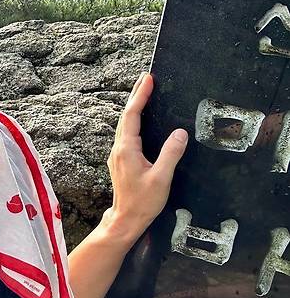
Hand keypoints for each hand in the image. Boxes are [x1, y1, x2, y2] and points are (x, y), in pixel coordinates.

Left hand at [104, 72, 187, 245]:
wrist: (125, 219)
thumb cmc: (142, 202)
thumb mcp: (161, 178)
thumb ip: (171, 154)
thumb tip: (180, 133)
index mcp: (126, 149)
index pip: (132, 116)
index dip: (140, 96)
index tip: (148, 79)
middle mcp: (119, 149)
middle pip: (126, 116)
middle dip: (136, 96)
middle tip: (145, 78)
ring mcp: (118, 154)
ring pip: (125, 125)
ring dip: (134, 107)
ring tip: (143, 92)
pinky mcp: (121, 160)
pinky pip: (127, 134)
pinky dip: (134, 120)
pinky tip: (140, 119)